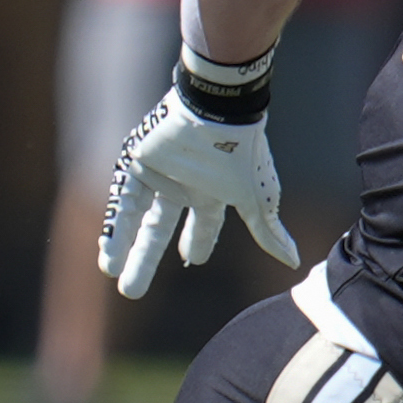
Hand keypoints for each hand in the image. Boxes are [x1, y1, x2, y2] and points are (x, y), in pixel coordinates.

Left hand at [98, 85, 300, 297]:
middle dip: (147, 260)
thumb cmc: (241, 154)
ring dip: (125, 249)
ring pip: (136, 219)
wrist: (216, 112)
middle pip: (160, 229)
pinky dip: (115, 229)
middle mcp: (183, 184)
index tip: (193, 260)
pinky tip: (108, 256)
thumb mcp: (258, 199)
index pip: (204, 222)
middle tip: (133, 290)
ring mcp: (158, 174)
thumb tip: (294, 260)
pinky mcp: (136, 164)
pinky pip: (122, 202)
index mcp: (212, 190)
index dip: (198, 241)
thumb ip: (268, 231)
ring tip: (112, 276)